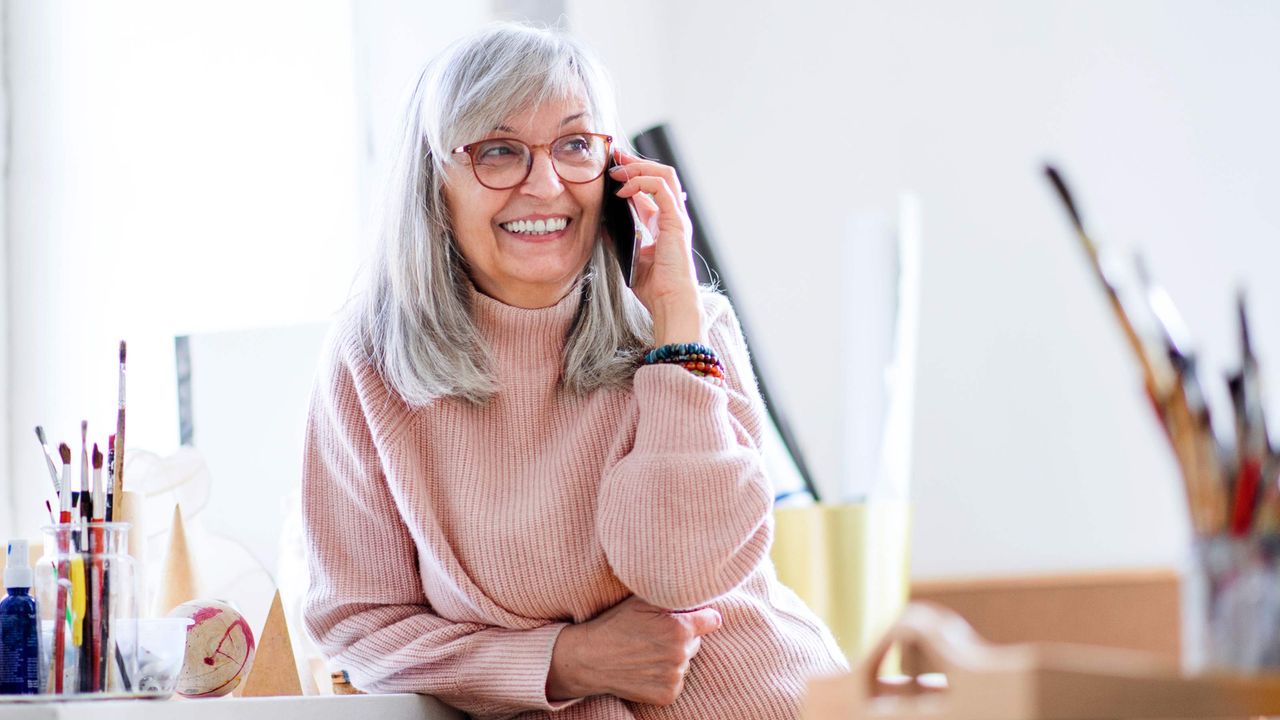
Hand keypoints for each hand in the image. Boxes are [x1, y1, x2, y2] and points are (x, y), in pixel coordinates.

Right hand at [547, 595, 721, 705]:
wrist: (589, 659)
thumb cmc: (614, 624)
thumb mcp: (640, 600)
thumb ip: (671, 596)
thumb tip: (696, 593)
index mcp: (679, 628)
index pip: (712, 620)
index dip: (703, 617)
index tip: (695, 617)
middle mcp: (681, 654)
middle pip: (696, 641)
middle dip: (683, 637)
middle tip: (656, 635)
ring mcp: (674, 677)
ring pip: (685, 662)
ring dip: (673, 658)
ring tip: (647, 652)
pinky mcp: (667, 695)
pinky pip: (676, 682)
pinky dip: (665, 677)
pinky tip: (646, 668)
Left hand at [607, 151, 704, 345]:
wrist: (669, 302)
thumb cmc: (654, 287)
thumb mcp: (629, 257)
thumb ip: (619, 239)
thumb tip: (602, 224)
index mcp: (663, 224)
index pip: (651, 189)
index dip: (632, 175)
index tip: (612, 169)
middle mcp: (672, 216)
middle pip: (660, 175)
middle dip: (636, 162)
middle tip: (614, 158)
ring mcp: (676, 217)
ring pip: (664, 175)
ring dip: (639, 167)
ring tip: (617, 170)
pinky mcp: (676, 221)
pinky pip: (661, 188)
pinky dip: (641, 182)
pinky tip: (623, 190)